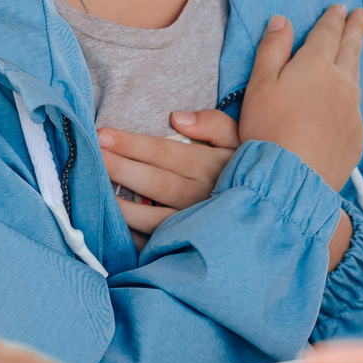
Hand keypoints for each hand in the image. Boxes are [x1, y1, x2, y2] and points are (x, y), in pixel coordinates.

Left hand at [100, 109, 239, 244]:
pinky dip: (132, 236)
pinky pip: (154, 243)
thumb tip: (177, 117)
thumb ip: (213, 124)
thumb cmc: (248, 171)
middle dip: (118, 168)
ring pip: (149, 216)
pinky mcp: (187, 245)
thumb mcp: (240, 140)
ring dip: (119, 203)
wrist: (272, 213)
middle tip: (90, 156)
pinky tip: (112, 224)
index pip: (162, 153)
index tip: (102, 135)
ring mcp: (192, 225)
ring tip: (94, 189)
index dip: (130, 144)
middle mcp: (199, 196)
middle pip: (151, 181)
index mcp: (208, 167)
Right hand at [236, 7, 362, 194]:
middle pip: (351, 49)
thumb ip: (272, 49)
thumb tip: (282, 22)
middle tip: (362, 15)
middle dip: (355, 29)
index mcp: (316, 65)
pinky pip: (355, 109)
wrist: (291, 179)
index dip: (333, 19)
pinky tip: (347, 100)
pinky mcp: (356, 137)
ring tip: (356, 50)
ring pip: (356, 77)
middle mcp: (341, 84)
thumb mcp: (259, 84)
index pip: (328, 33)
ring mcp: (352, 112)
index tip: (340, 8)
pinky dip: (351, 97)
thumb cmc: (268, 130)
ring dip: (356, 59)